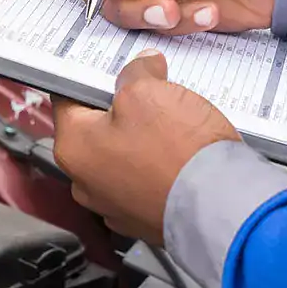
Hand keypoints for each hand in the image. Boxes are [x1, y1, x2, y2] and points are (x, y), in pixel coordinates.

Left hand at [52, 50, 239, 244]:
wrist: (219, 205)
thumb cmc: (176, 151)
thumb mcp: (148, 91)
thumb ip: (135, 74)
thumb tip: (140, 68)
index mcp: (73, 148)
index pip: (67, 100)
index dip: (91, 79)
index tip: (112, 70)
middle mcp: (84, 183)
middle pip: (96, 131)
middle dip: (121, 110)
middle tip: (150, 94)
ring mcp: (113, 206)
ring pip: (121, 158)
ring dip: (141, 140)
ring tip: (172, 126)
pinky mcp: (142, 219)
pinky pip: (143, 183)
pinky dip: (156, 168)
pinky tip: (180, 156)